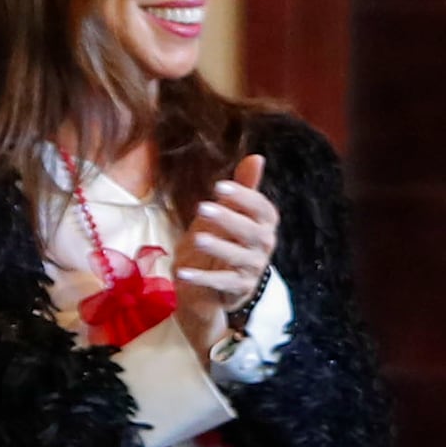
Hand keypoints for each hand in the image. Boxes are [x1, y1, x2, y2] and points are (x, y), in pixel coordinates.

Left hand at [175, 155, 277, 364]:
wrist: (229, 283)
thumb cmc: (230, 239)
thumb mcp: (233, 212)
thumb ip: (244, 188)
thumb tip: (257, 157)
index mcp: (265, 224)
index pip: (262, 209)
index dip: (244, 197)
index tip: (219, 186)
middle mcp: (263, 246)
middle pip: (251, 232)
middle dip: (228, 219)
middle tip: (202, 206)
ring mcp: (252, 269)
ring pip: (237, 258)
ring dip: (217, 247)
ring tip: (197, 238)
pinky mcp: (237, 289)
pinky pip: (220, 283)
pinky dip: (200, 279)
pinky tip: (180, 272)